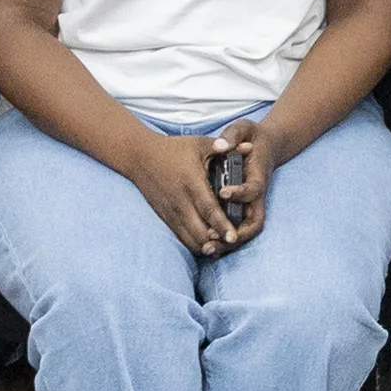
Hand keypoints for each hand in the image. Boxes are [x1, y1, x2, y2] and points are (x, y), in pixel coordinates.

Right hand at [132, 123, 262, 258]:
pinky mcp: (166, 217)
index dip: (222, 225)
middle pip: (199, 230)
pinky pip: (181, 237)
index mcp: (192, 183)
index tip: (233, 238)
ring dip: (206, 245)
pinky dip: (194, 243)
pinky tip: (207, 244)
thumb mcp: (199, 144)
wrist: (140, 157)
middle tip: (232, 245)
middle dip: (216, 241)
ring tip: (221, 247)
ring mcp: (171, 212)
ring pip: (189, 238)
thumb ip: (224, 148)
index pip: (209, 209)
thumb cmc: (173, 149)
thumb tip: (249, 147)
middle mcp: (181, 201)